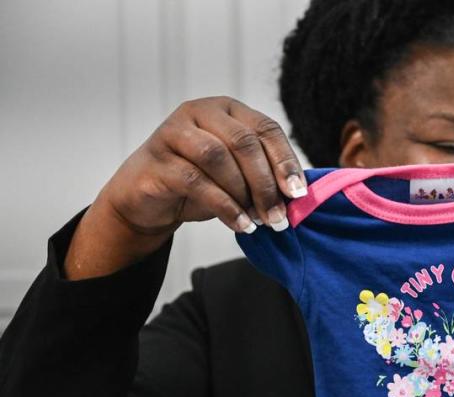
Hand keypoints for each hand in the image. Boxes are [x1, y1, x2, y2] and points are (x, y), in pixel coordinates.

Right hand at [67, 97, 306, 278]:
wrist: (148, 199)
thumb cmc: (200, 183)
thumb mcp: (238, 175)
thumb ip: (264, 175)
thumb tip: (299, 195)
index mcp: (227, 110)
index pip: (266, 128)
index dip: (286, 161)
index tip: (299, 194)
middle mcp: (200, 112)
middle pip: (243, 142)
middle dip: (266, 183)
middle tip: (279, 216)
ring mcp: (174, 131)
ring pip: (217, 156)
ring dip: (244, 193)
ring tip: (258, 220)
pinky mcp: (157, 158)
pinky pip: (196, 180)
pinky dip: (224, 206)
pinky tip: (240, 224)